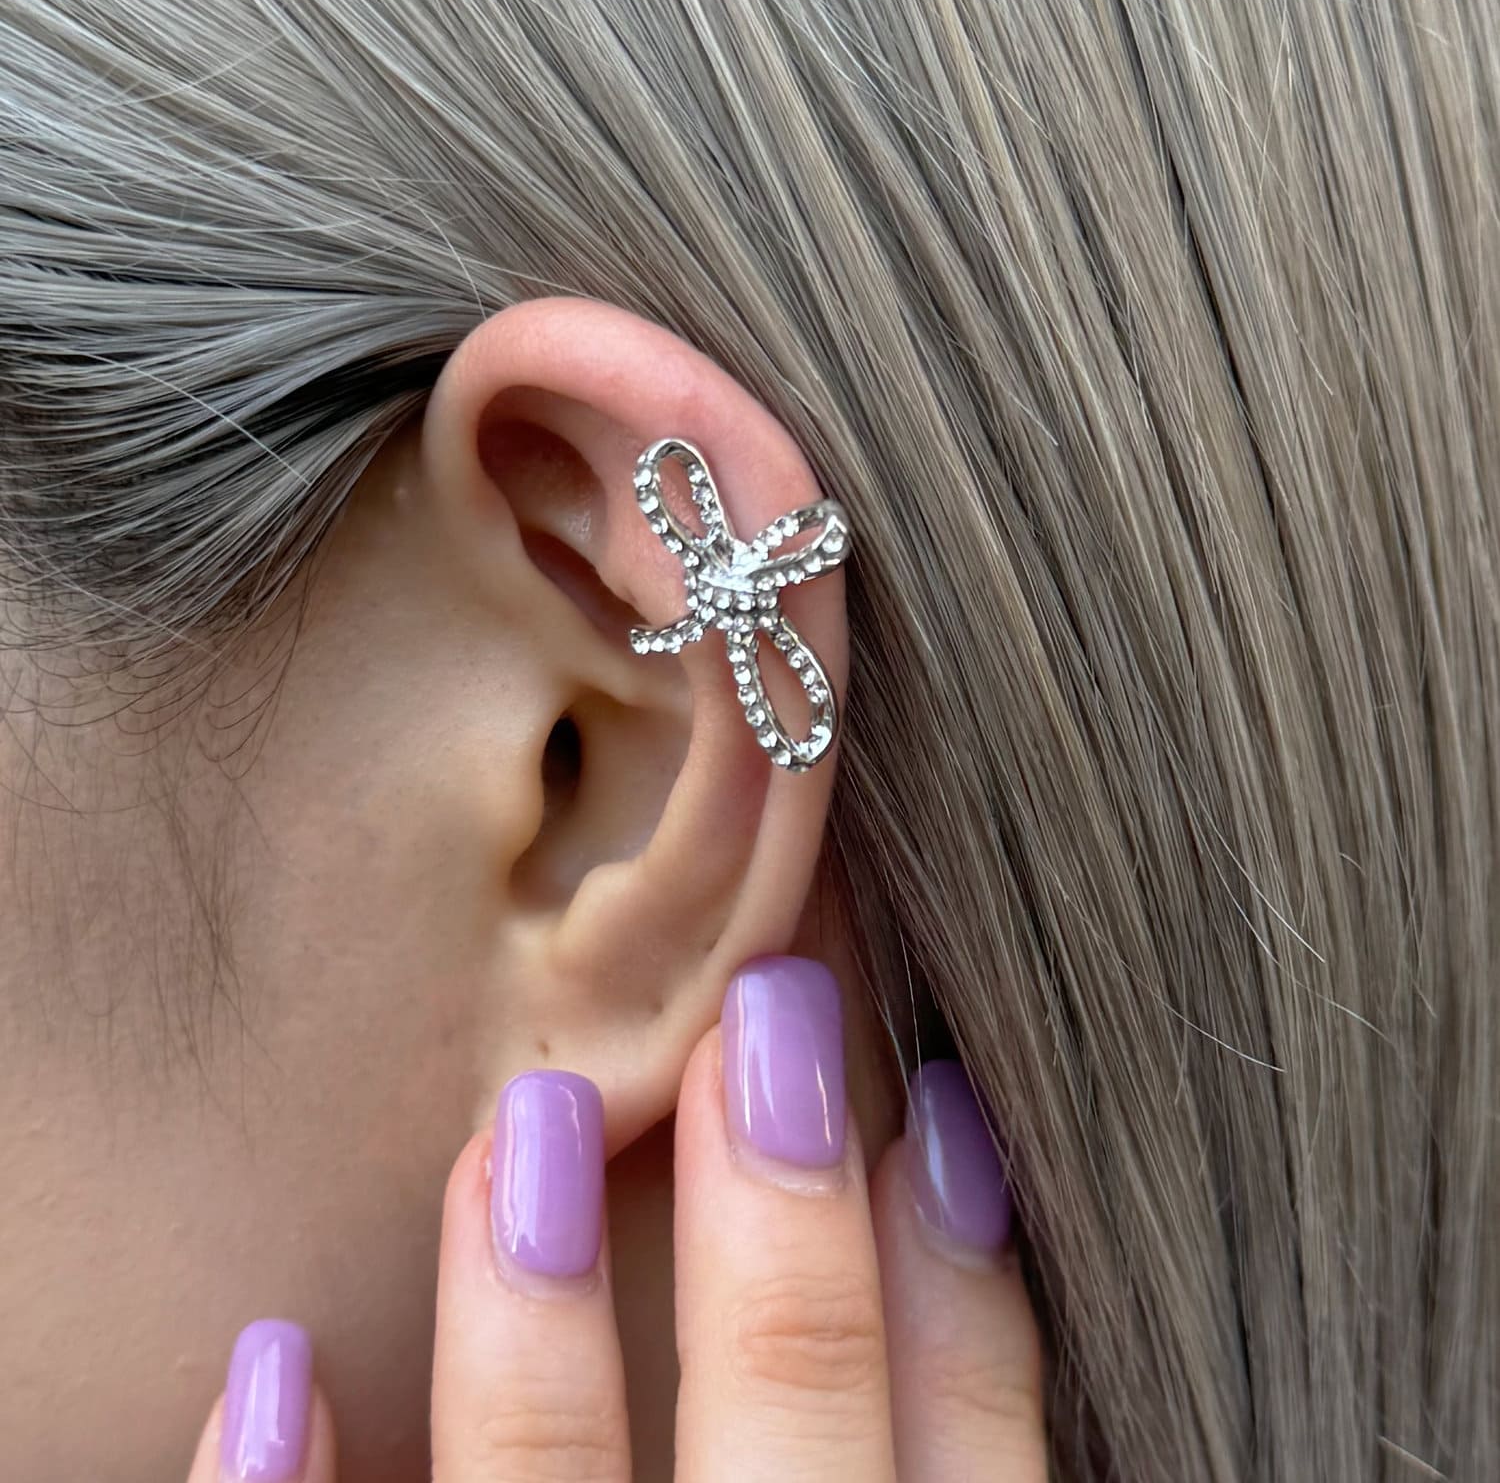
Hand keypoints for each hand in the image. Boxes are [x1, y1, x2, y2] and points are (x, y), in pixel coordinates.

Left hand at [188, 957, 1046, 1479]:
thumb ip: (929, 1445)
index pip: (984, 1463)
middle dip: (788, 1229)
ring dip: (543, 1332)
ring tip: (525, 1129)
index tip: (940, 1097)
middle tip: (768, 1014)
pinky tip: (268, 1366)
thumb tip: (953, 1173)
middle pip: (799, 1436)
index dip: (967, 1279)